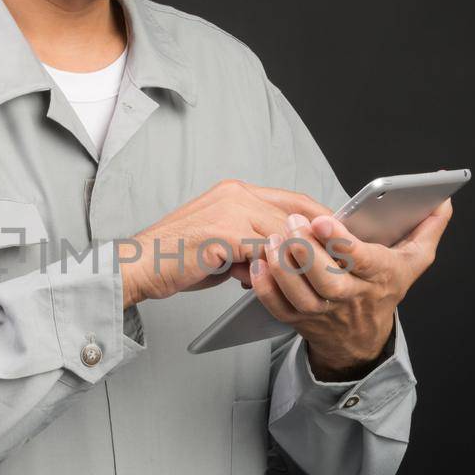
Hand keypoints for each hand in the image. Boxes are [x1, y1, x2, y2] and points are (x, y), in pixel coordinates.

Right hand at [120, 178, 341, 305]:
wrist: (138, 266)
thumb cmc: (174, 260)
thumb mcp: (222, 248)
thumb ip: (250, 246)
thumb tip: (274, 261)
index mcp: (234, 192)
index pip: (290, 200)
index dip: (317, 219)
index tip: (336, 237)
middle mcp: (235, 194)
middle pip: (294, 214)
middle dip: (317, 240)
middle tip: (335, 262)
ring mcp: (230, 210)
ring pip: (282, 234)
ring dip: (294, 258)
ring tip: (306, 278)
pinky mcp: (224, 232)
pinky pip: (264, 251)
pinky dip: (272, 268)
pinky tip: (267, 283)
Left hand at [249, 195, 455, 376]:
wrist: (362, 337)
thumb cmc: (385, 289)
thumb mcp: (414, 260)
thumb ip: (429, 227)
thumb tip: (444, 199)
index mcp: (379, 276)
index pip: (361, 260)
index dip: (341, 241)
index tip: (323, 219)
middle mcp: (350, 295)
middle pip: (326, 278)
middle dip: (306, 250)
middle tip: (292, 223)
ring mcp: (323, 310)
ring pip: (300, 293)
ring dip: (283, 266)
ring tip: (273, 239)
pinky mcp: (299, 319)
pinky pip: (279, 306)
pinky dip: (265, 286)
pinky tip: (259, 262)